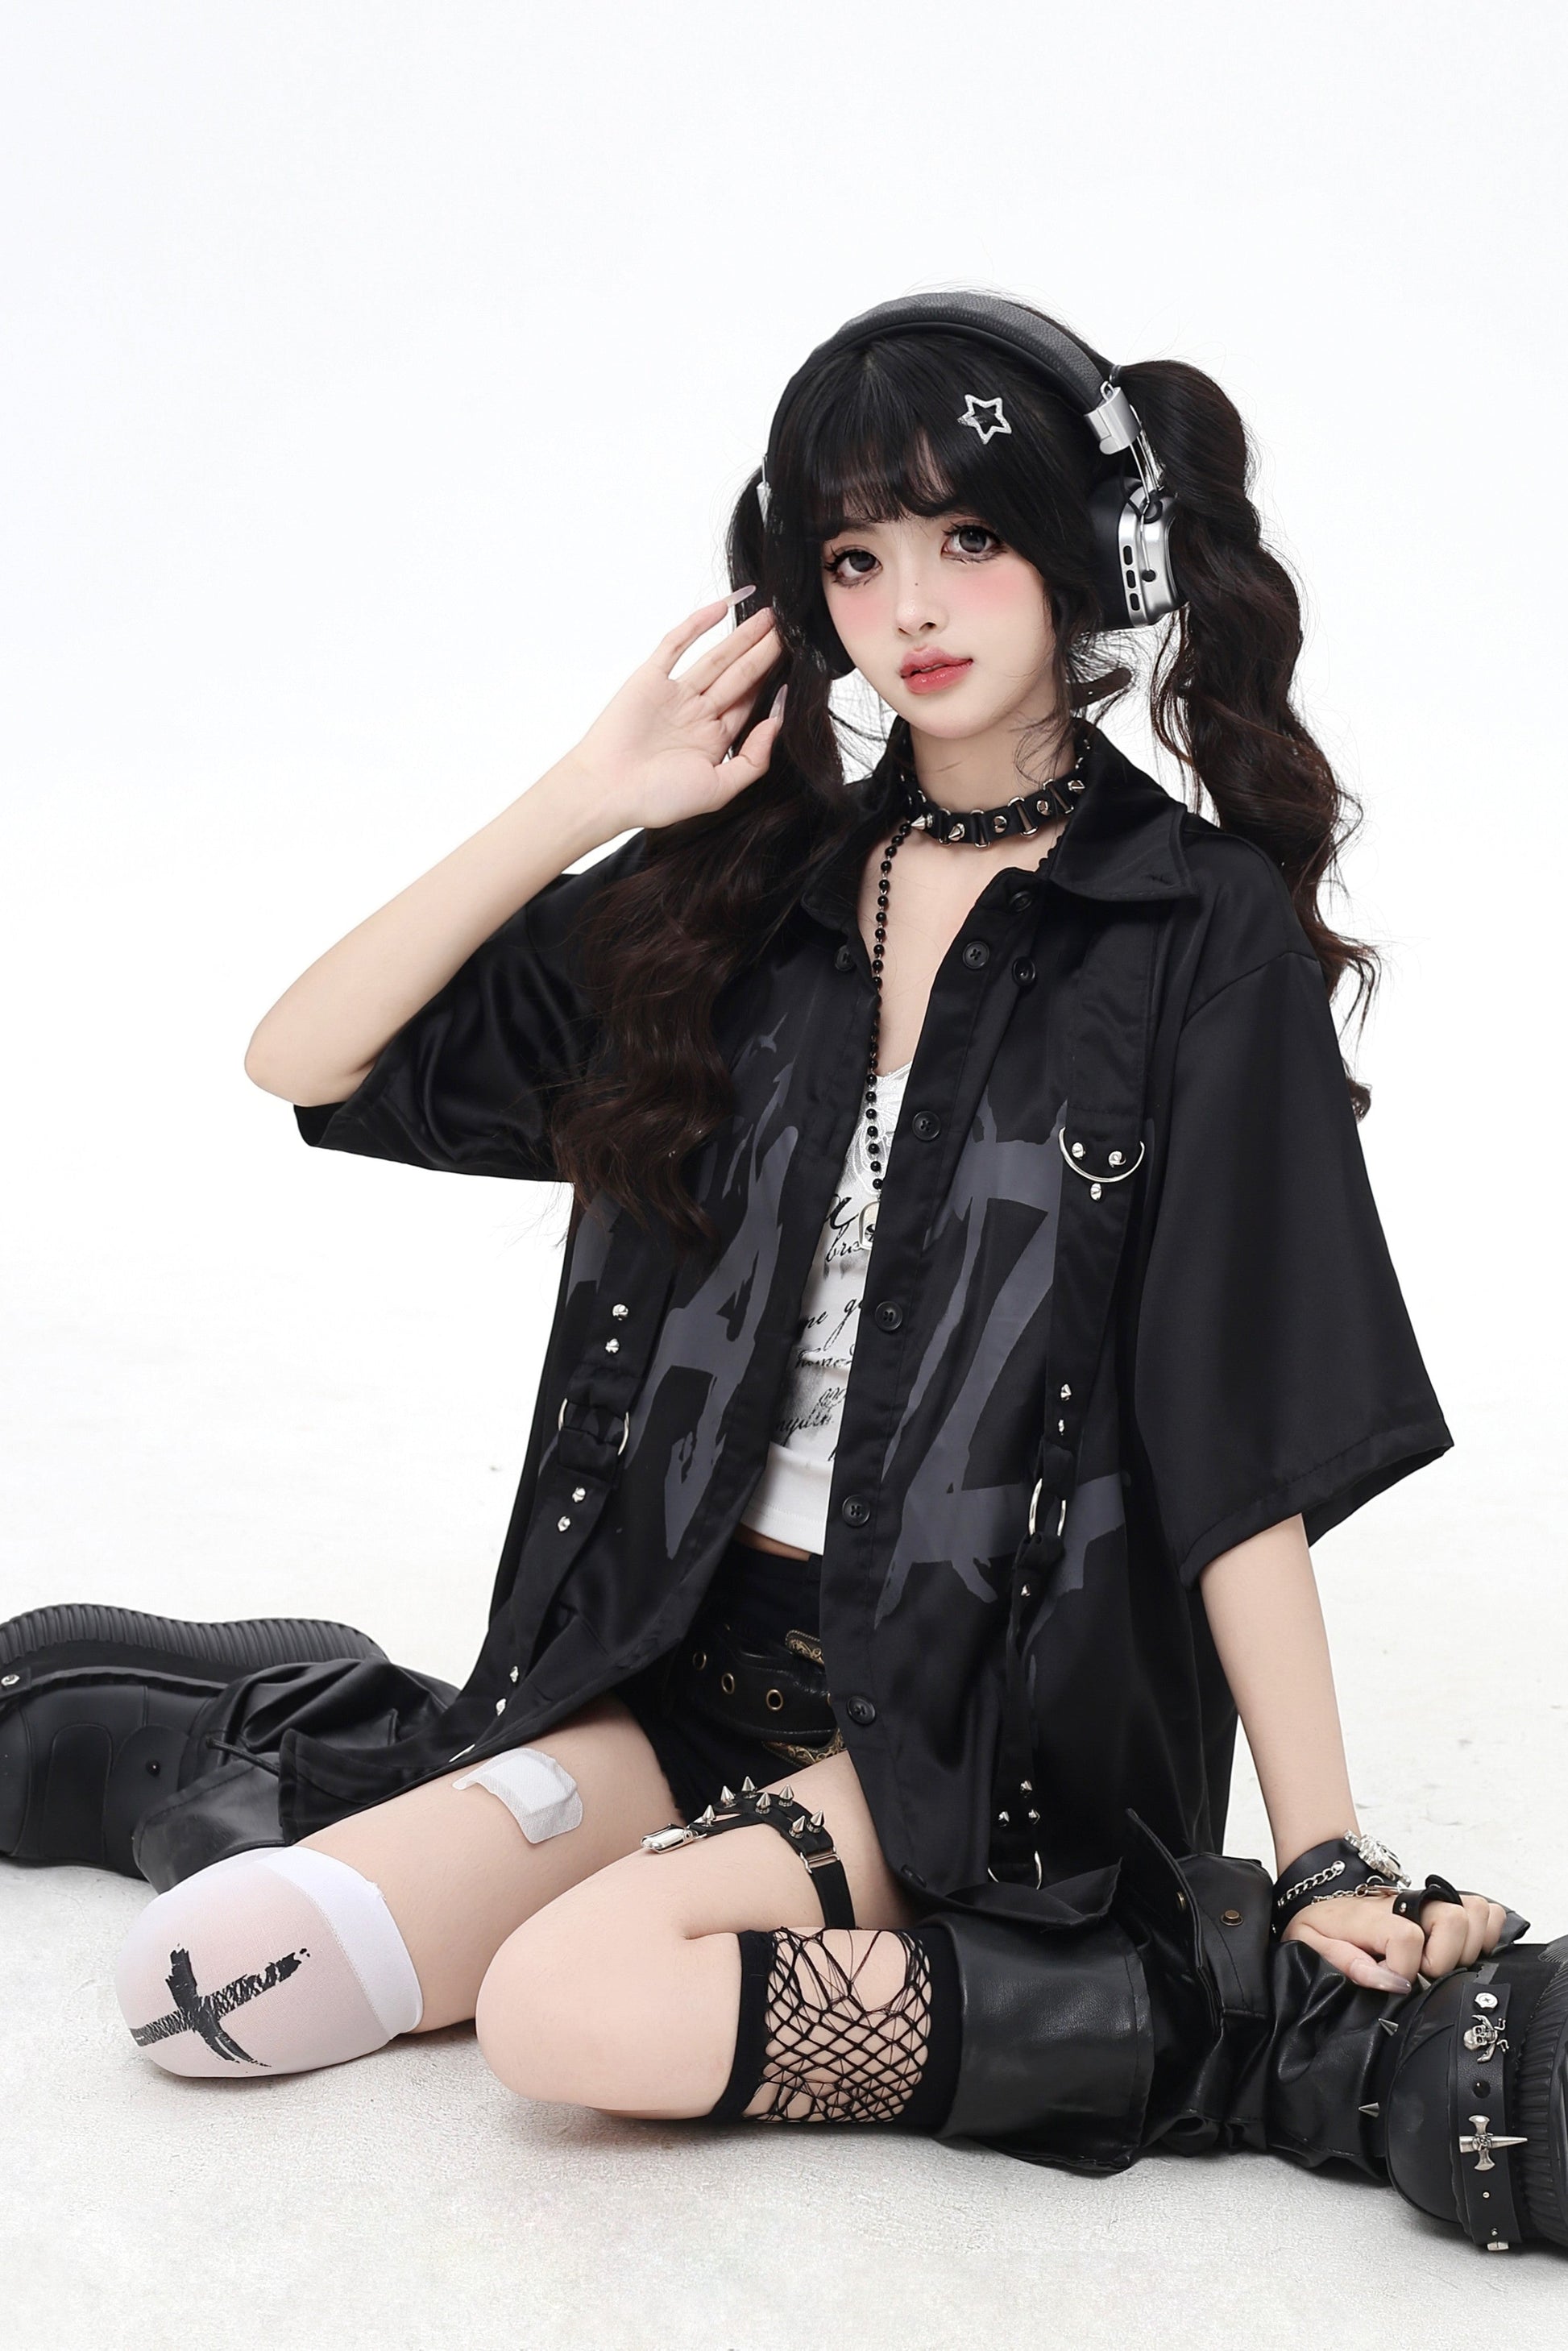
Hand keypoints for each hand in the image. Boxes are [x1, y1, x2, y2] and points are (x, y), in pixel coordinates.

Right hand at [568, 597, 784, 832]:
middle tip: (791, 626)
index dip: (774, 680)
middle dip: (765, 651)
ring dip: (742, 636)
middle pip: (739, 675)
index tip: (799, 659)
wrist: (606, 791)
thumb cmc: (657, 799)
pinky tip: (723, 609)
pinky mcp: (650, 678)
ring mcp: (674, 694)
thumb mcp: (719, 789)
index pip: (750, 702)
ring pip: (716, 657)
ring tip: (769, 615)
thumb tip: (778, 719)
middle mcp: (697, 713)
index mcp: (714, 739)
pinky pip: (677, 645)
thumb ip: (753, 758)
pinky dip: (697, 625)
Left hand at [1282, 1886, 1509, 1991]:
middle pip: (1453, 1920)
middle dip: (1445, 1957)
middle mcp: (1409, 1905)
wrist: (1326, 1893)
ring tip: (1442, 1960)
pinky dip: (1485, 1931)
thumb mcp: (1311, 1943)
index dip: (1404, 1968)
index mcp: (1374, 1917)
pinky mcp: (1445, 1907)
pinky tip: (1462, 1950)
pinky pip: (1485, 1911)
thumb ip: (1347, 1962)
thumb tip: (1393, 1983)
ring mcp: (1430, 1904)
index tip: (1392, 1982)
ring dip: (1468, 1944)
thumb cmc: (1321, 1923)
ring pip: (1475, 1913)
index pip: (1406, 1936)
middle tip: (1424, 1970)